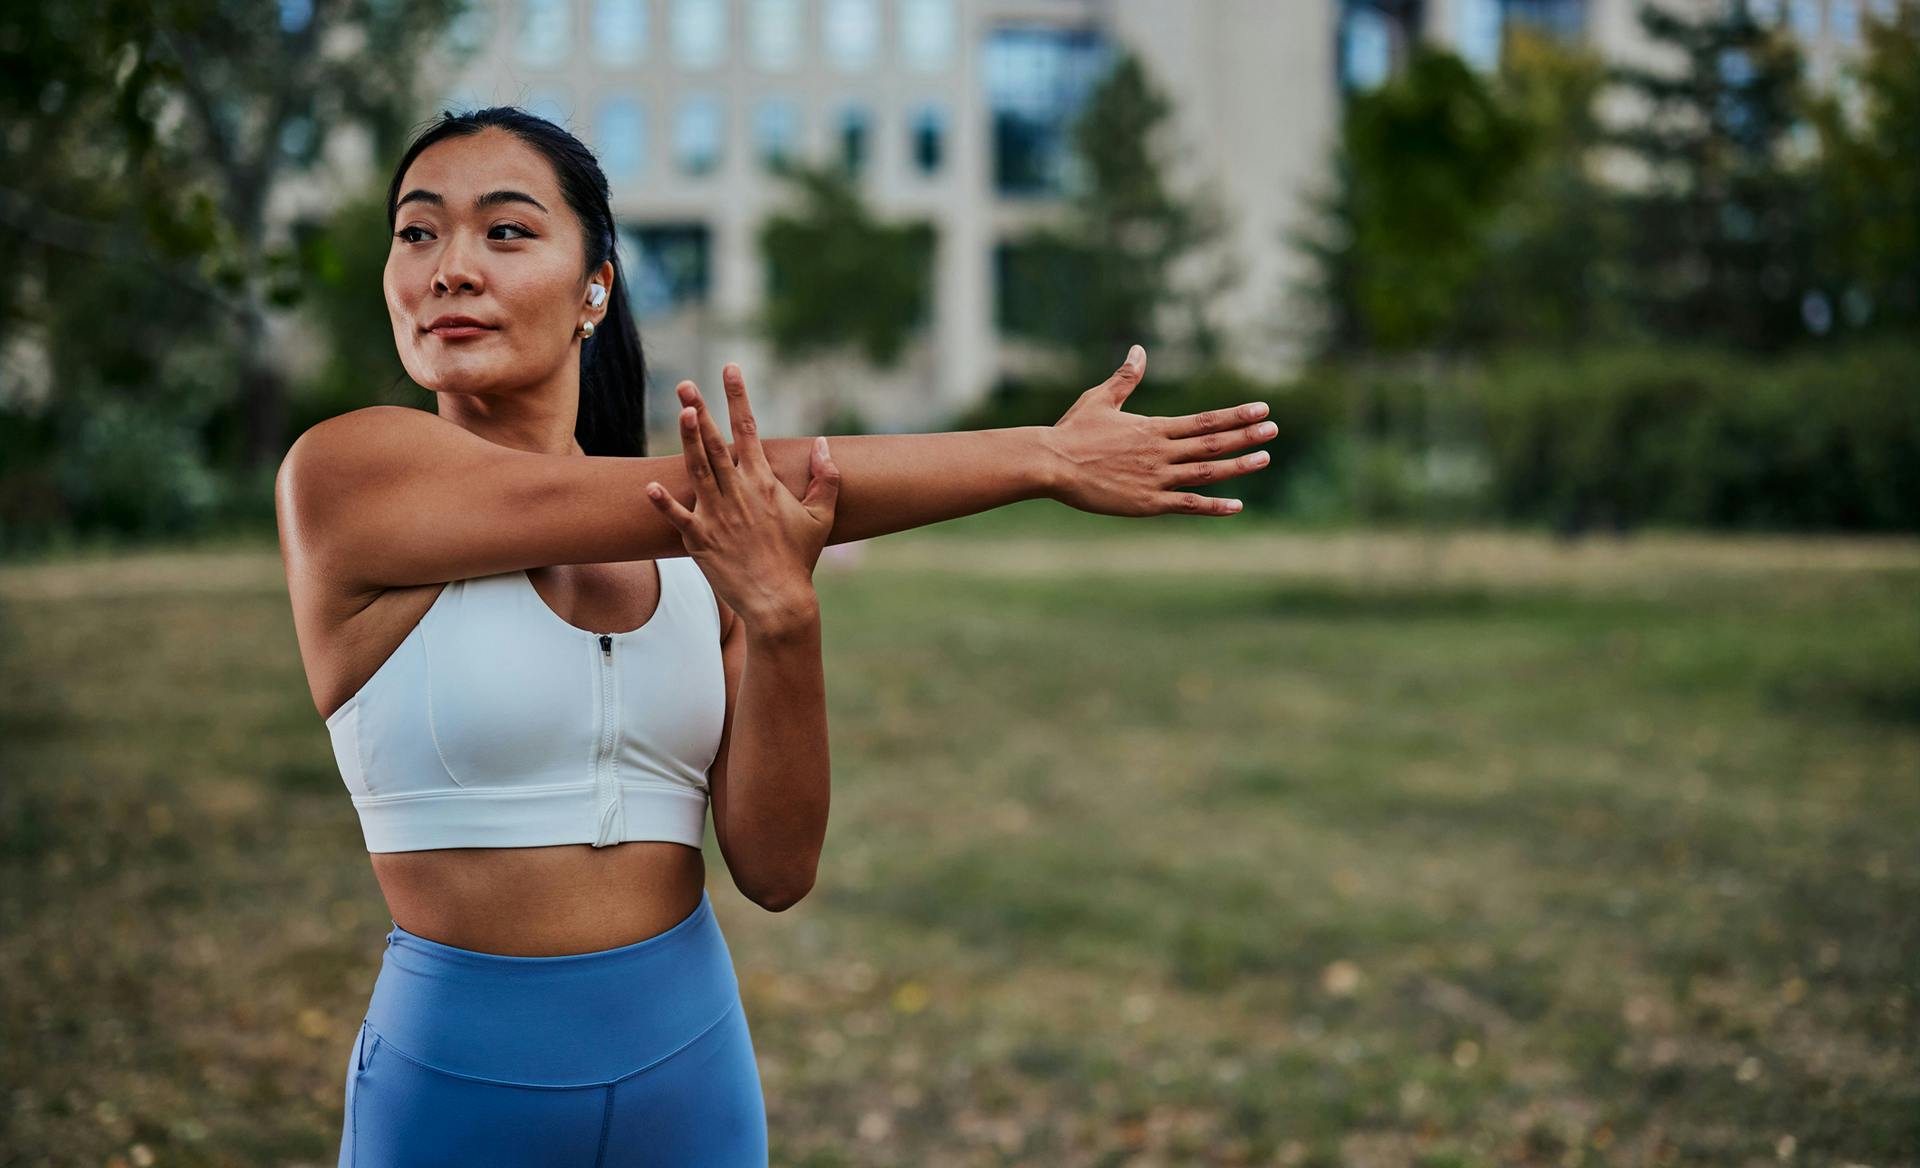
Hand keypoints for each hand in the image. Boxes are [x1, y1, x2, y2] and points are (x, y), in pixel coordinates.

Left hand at [645, 365, 839, 632]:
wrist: (779, 600)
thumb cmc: (799, 559)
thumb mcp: (821, 517)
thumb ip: (826, 478)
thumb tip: (824, 444)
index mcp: (764, 483)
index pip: (749, 430)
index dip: (738, 397)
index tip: (730, 369)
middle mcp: (738, 493)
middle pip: (715, 444)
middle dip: (700, 410)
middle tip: (686, 385)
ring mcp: (717, 516)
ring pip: (698, 470)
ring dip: (688, 440)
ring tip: (680, 412)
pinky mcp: (700, 541)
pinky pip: (678, 519)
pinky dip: (665, 503)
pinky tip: (650, 486)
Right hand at [1043, 344, 1276, 516]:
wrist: (1051, 464)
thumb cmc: (1072, 432)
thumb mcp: (1100, 399)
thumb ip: (1125, 378)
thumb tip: (1139, 351)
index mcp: (1153, 427)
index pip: (1204, 420)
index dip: (1236, 415)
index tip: (1261, 409)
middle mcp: (1161, 452)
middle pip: (1212, 443)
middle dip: (1246, 436)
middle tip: (1273, 430)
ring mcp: (1157, 479)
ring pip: (1207, 471)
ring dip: (1238, 465)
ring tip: (1264, 457)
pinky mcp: (1148, 503)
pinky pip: (1188, 505)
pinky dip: (1214, 506)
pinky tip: (1237, 505)